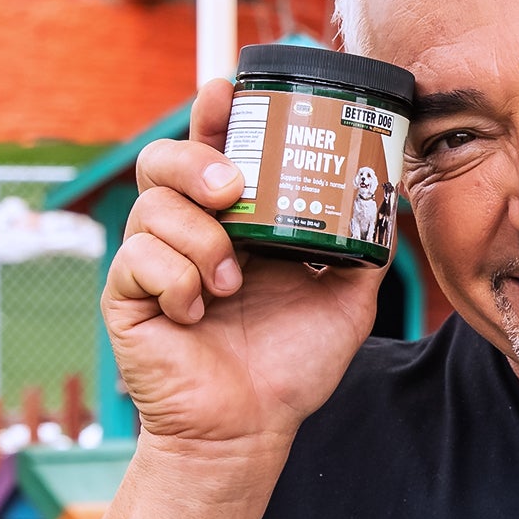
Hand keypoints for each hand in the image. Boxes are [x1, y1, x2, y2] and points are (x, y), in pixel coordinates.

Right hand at [103, 79, 385, 451]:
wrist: (255, 427)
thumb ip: (364, 248)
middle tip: (232, 190)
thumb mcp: (346, 299)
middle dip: (195, 162)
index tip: (228, 91)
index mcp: (236, 223)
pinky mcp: (129, 298)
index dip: (213, 114)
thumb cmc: (291, 363)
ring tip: (231, 282)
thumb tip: (389, 198)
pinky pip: (137, 261)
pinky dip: (175, 281)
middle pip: (163, 159)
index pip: (213, 150)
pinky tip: (197, 312)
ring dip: (199, 239)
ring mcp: (154, 263)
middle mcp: (190, 232)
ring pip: (152, 208)